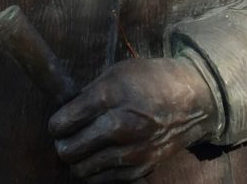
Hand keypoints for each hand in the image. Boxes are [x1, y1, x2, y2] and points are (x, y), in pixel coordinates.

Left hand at [49, 57, 218, 181]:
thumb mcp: (117, 73)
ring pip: (82, 169)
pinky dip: (97, 170)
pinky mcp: (141, 168)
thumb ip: (89, 94)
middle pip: (68, 151)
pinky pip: (103, 179)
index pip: (63, 122)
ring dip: (78, 160)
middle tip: (68, 137)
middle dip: (63, 144)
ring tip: (85, 147)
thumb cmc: (151, 80)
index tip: (59, 123)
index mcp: (109, 96)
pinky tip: (102, 155)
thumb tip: (65, 111)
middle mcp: (119, 126)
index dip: (56, 124)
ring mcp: (131, 151)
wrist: (191, 99)